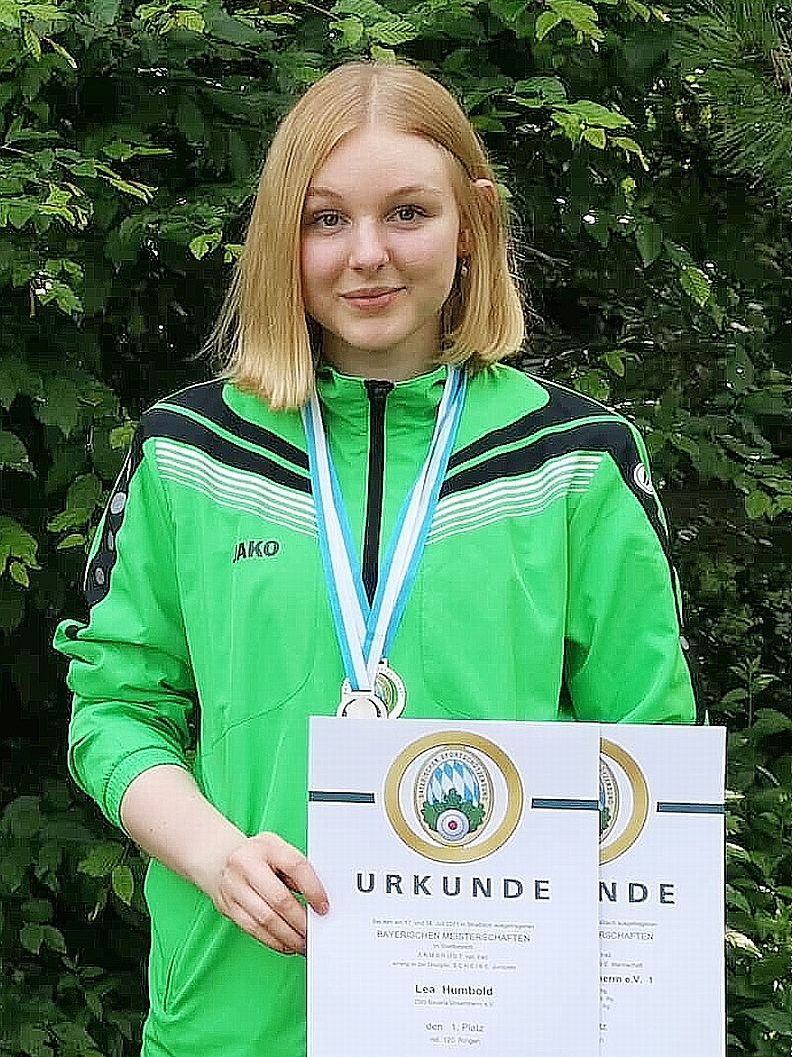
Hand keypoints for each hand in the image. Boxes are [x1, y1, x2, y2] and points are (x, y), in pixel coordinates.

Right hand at [211, 832, 328, 954]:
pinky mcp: (227, 907)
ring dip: (288, 936)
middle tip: (315, 934)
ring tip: (303, 944)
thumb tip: (318, 901)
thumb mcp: (279, 849)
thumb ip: (296, 870)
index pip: (295, 866)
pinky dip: (273, 941)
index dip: (313, 889)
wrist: (220, 858)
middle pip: (279, 899)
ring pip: (265, 919)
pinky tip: (286, 944)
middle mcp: (247, 865)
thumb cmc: (258, 855)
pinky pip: (253, 930)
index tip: (324, 907)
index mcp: (267, 846)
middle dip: (300, 921)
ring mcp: (234, 887)